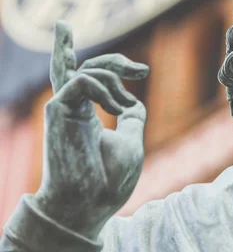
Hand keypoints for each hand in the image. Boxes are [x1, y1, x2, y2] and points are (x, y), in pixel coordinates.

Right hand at [33, 21, 149, 238]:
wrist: (91, 202)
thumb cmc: (110, 179)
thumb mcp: (130, 140)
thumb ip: (131, 118)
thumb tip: (133, 100)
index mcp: (88, 115)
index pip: (90, 77)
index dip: (118, 66)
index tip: (143, 71)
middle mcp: (74, 109)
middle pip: (87, 67)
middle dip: (115, 61)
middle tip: (142, 71)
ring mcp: (65, 108)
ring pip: (81, 70)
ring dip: (112, 75)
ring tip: (124, 106)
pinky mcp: (58, 110)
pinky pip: (81, 81)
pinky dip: (103, 88)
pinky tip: (116, 110)